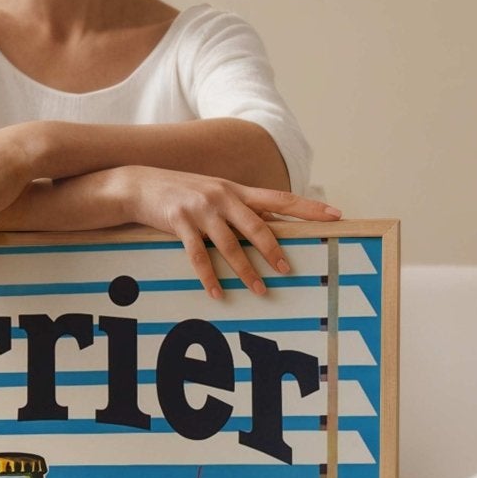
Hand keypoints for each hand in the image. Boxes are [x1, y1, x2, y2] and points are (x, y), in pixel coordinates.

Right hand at [108, 165, 340, 296]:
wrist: (140, 184)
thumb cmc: (183, 193)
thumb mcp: (216, 194)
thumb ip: (241, 209)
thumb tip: (270, 226)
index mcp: (237, 190)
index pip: (281, 199)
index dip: (309, 208)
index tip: (336, 215)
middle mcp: (223, 197)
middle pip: (257, 225)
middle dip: (274, 249)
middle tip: (288, 270)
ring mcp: (201, 209)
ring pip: (230, 244)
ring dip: (245, 270)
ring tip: (259, 290)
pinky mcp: (180, 222)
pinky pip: (198, 255)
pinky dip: (208, 277)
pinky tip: (217, 293)